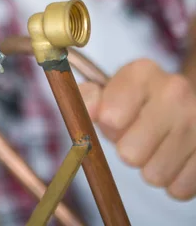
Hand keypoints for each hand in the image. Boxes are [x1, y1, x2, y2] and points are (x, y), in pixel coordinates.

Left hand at [79, 59, 195, 200]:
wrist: (180, 100)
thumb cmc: (136, 99)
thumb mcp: (108, 90)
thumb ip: (87, 99)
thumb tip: (80, 113)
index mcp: (142, 71)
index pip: (110, 118)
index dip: (107, 125)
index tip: (114, 116)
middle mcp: (175, 91)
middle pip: (130, 154)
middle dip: (127, 149)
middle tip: (136, 134)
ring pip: (154, 176)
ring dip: (149, 167)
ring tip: (155, 144)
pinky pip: (178, 189)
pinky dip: (172, 179)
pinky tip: (174, 155)